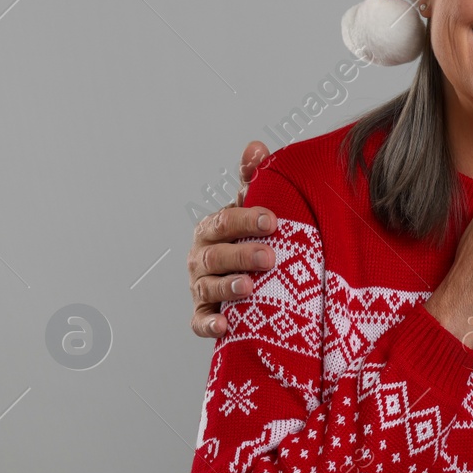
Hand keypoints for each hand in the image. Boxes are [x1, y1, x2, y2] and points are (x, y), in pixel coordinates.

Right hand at [189, 141, 275, 337]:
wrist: (246, 275)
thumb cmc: (249, 237)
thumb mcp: (252, 208)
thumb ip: (253, 178)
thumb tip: (255, 147)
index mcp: (212, 229)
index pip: (225, 221)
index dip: (247, 220)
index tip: (273, 220)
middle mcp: (202, 257)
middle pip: (217, 255)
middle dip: (243, 255)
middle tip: (271, 257)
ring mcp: (201, 286)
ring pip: (208, 287)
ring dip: (228, 287)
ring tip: (251, 287)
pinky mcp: (203, 313)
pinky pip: (200, 321)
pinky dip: (209, 324)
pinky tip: (225, 325)